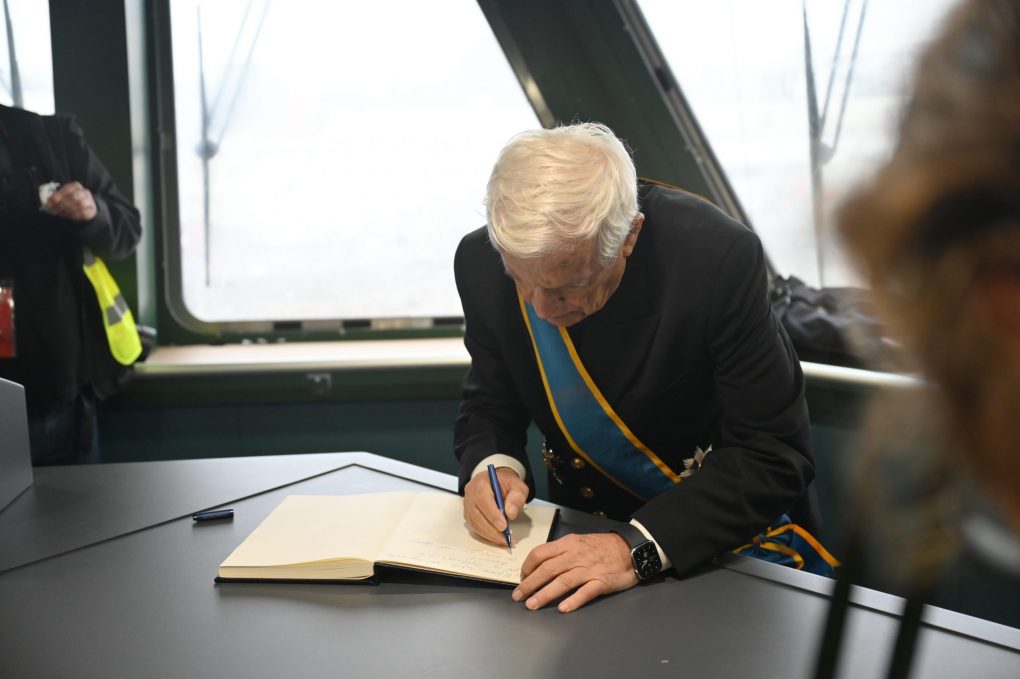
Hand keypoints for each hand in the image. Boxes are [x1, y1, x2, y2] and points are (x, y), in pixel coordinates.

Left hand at [44, 181, 96, 220]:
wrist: (84, 207)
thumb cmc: (69, 200)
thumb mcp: (62, 196)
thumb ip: (55, 198)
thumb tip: (48, 201)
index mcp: (76, 186)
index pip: (68, 189)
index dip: (59, 195)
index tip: (51, 201)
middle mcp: (84, 192)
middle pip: (74, 197)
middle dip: (63, 204)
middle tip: (54, 210)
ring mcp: (90, 200)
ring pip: (80, 204)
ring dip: (68, 210)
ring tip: (61, 213)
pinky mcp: (92, 210)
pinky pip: (84, 213)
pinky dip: (75, 215)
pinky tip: (69, 216)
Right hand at [463, 466, 527, 545]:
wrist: (498, 481)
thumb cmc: (507, 483)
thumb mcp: (518, 486)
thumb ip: (516, 498)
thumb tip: (510, 513)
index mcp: (481, 482)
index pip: (483, 499)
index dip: (492, 514)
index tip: (504, 526)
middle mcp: (471, 493)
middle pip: (477, 514)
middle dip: (492, 529)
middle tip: (506, 538)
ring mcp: (468, 504)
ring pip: (474, 523)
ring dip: (489, 534)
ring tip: (504, 540)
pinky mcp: (468, 513)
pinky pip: (474, 526)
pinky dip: (485, 534)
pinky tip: (497, 538)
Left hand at [513, 533, 637, 612]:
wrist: (630, 548)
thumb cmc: (602, 546)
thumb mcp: (579, 541)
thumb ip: (561, 551)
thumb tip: (541, 564)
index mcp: (568, 544)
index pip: (541, 553)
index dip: (527, 567)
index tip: (521, 578)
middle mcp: (576, 556)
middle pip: (547, 569)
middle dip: (530, 584)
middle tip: (518, 596)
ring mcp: (589, 569)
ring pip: (562, 582)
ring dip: (545, 594)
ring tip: (532, 604)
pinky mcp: (602, 582)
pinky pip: (585, 592)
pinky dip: (573, 600)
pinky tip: (563, 608)